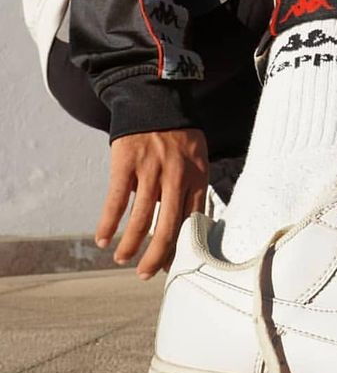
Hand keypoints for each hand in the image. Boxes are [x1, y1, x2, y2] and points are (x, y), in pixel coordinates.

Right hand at [96, 129, 208, 279]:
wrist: (153, 98)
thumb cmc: (176, 135)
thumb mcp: (195, 159)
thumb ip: (189, 189)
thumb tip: (182, 227)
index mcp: (197, 176)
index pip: (191, 221)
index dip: (181, 248)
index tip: (171, 266)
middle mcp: (176, 176)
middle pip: (167, 227)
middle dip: (155, 257)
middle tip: (145, 274)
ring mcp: (151, 170)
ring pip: (140, 219)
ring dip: (129, 244)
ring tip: (122, 258)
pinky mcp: (126, 163)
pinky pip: (116, 201)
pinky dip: (108, 224)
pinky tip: (103, 239)